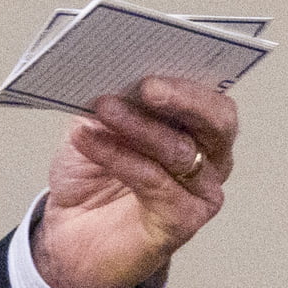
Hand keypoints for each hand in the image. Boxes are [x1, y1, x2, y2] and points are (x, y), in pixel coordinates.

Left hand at [27, 73, 237, 287]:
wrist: (69, 238)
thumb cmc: (91, 178)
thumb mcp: (97, 125)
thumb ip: (113, 98)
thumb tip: (113, 68)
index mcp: (198, 126)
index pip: (212, 94)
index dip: (190, 73)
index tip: (162, 50)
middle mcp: (211, 158)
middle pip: (218, 121)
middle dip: (183, 98)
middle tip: (147, 84)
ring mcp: (201, 192)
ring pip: (180, 151)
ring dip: (138, 125)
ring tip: (102, 106)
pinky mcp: (183, 222)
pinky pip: (155, 182)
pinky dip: (119, 157)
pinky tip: (88, 139)